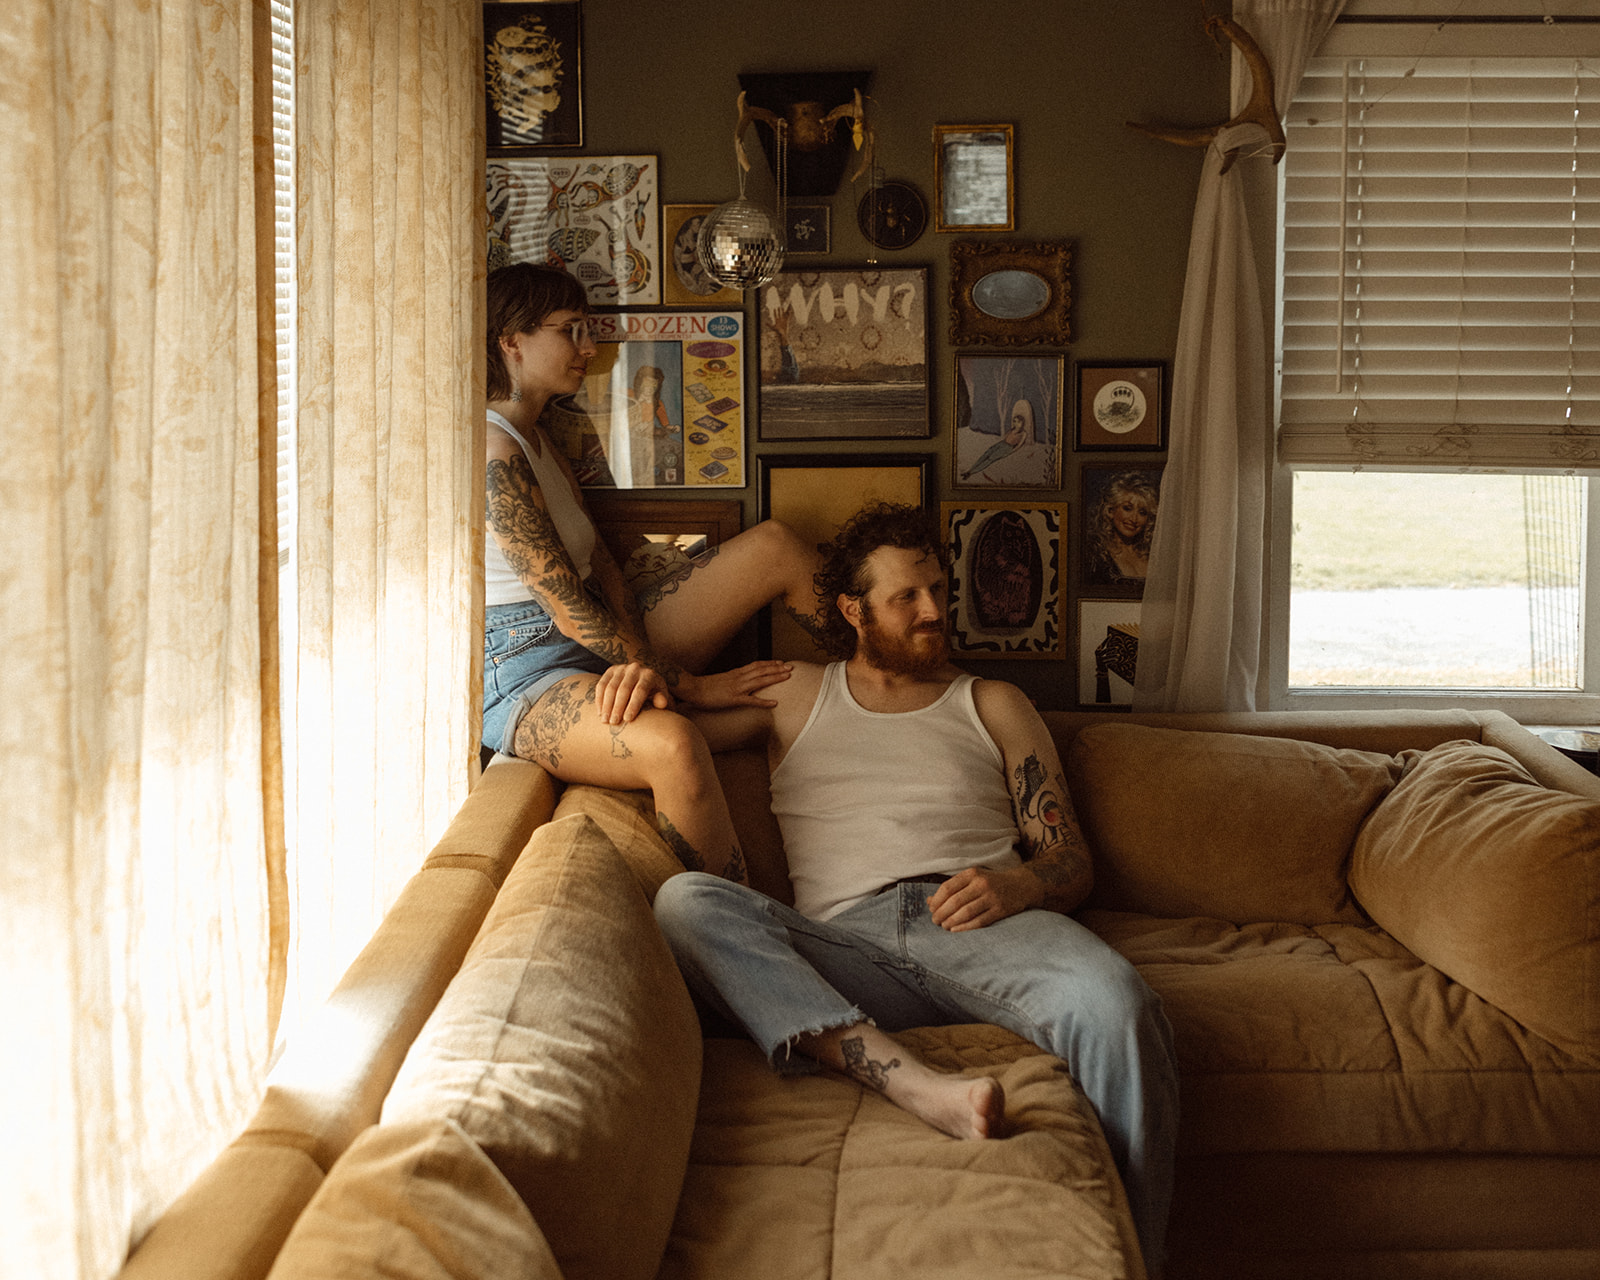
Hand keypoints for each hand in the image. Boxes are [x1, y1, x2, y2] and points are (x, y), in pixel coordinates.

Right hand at [596, 661, 672, 724]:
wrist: (645, 684)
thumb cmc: (654, 696)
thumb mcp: (661, 698)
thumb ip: (662, 700)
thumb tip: (662, 703)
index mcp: (650, 675)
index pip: (640, 691)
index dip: (633, 705)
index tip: (627, 720)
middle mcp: (635, 668)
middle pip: (623, 689)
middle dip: (617, 707)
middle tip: (613, 723)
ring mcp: (621, 668)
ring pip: (610, 687)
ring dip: (606, 705)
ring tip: (605, 721)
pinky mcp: (610, 671)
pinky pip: (601, 685)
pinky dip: (599, 699)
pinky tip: (600, 712)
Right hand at [675, 661, 792, 709]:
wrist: (693, 688)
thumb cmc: (705, 686)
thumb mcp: (722, 679)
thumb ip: (733, 679)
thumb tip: (741, 680)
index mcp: (736, 672)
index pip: (757, 665)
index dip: (770, 663)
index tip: (781, 662)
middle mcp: (739, 677)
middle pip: (762, 670)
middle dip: (777, 668)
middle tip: (791, 667)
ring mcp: (737, 688)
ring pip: (760, 681)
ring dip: (775, 678)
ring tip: (787, 677)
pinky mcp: (734, 699)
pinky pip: (752, 700)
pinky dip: (764, 701)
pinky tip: (774, 703)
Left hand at [928, 865, 1043, 931]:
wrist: (1021, 885)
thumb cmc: (991, 883)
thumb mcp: (972, 879)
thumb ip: (952, 888)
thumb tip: (928, 902)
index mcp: (972, 873)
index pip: (948, 888)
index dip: (936, 901)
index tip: (931, 910)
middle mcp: (982, 884)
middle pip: (955, 901)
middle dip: (941, 913)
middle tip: (935, 921)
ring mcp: (992, 897)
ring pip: (966, 912)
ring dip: (951, 922)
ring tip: (944, 926)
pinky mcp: (1001, 910)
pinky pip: (979, 921)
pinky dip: (965, 927)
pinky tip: (956, 930)